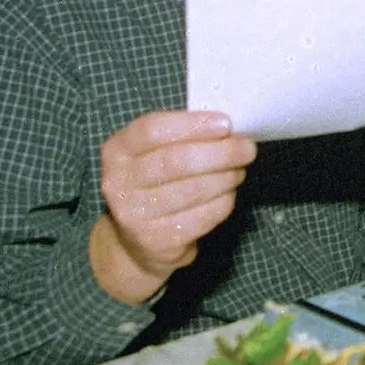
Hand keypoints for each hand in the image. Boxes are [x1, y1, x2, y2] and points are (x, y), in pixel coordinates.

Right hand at [90, 110, 256, 304]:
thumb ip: (184, 136)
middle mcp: (118, 183)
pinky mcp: (156, 240)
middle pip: (177, 161)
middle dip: (221, 153)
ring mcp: (134, 215)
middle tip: (247, 149)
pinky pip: (203, 216)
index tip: (226, 124)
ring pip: (194, 190)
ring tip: (239, 170)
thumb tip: (229, 127)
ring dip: (227, 177)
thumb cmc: (157, 182)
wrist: (138, 240)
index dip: (193, 125)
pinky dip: (224, 202)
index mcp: (117, 150)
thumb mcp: (155, 152)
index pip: (152, 130)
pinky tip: (227, 194)